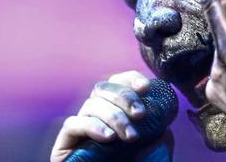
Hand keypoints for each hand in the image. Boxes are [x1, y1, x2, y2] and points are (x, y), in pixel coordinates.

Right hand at [50, 70, 172, 161]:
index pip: (117, 82)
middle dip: (124, 97)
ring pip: (90, 105)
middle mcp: (96, 115)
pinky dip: (92, 126)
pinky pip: (73, 124)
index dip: (130, 79)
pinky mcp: (65, 143)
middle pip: (102, 89)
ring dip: (114, 117)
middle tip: (140, 114)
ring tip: (130, 137)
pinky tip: (108, 137)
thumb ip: (157, 127)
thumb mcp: (155, 146)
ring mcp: (80, 128)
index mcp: (115, 110)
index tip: (145, 87)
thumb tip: (161, 110)